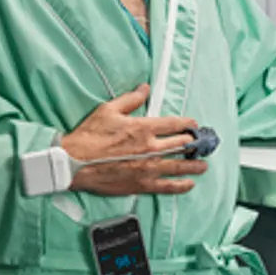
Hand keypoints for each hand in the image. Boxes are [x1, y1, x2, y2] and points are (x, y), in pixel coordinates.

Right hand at [61, 84, 206, 195]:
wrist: (73, 163)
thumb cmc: (88, 137)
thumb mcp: (108, 110)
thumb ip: (131, 99)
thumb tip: (144, 88)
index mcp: (143, 128)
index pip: (175, 124)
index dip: (188, 124)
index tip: (194, 125)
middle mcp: (149, 148)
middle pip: (181, 145)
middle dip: (194, 144)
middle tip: (202, 145)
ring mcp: (147, 168)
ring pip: (179, 166)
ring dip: (194, 165)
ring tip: (202, 165)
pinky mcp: (141, 184)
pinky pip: (167, 186)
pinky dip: (180, 185)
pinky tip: (189, 184)